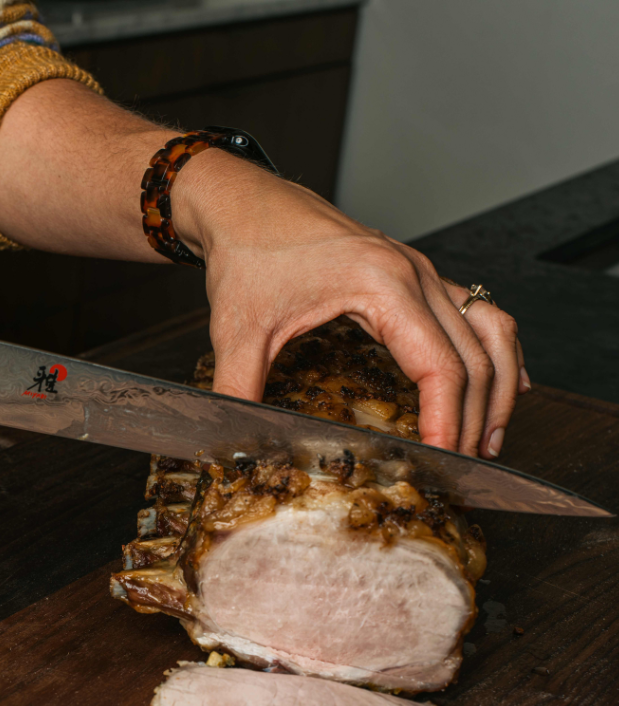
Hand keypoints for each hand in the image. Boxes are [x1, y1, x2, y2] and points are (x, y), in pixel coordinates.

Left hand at [176, 156, 527, 459]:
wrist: (241, 200)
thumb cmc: (245, 251)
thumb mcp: (237, 330)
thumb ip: (239, 391)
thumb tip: (238, 441)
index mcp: (382, 285)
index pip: (440, 368)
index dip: (446, 423)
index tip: (442, 462)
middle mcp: (414, 274)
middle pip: (475, 357)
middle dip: (476, 419)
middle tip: (465, 469)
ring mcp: (419, 270)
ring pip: (490, 331)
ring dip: (500, 385)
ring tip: (491, 437)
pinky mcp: (412, 273)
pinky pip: (476, 311)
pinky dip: (496, 350)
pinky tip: (504, 381)